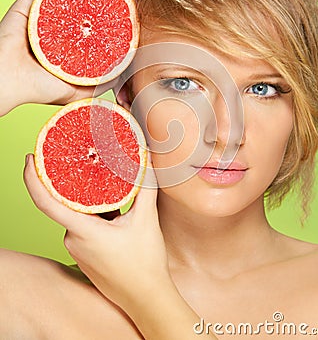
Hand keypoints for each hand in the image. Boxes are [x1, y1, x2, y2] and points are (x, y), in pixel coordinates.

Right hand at [0, 0, 135, 115]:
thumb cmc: (40, 89)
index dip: (118, 12)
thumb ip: (102, 80)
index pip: (99, 22)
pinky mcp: (28, 3)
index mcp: (72, 42)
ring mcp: (45, 12)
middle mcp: (60, 25)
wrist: (8, 84)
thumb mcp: (80, 88)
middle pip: (88, 2)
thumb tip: (126, 70)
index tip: (135, 6)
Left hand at [23, 154, 216, 338]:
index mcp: (83, 231)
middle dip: (75, 182)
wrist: (146, 298)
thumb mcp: (146, 219)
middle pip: (67, 203)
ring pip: (79, 214)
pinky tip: (112, 208)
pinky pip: (84, 226)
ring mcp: (78, 249)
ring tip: (108, 184)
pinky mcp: (85, 254)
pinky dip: (95, 214)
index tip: (30, 159)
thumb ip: (144, 186)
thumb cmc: (144, 263)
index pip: (46, 202)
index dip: (34, 178)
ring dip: (92, 200)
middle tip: (86, 160)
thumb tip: (145, 160)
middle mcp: (73, 240)